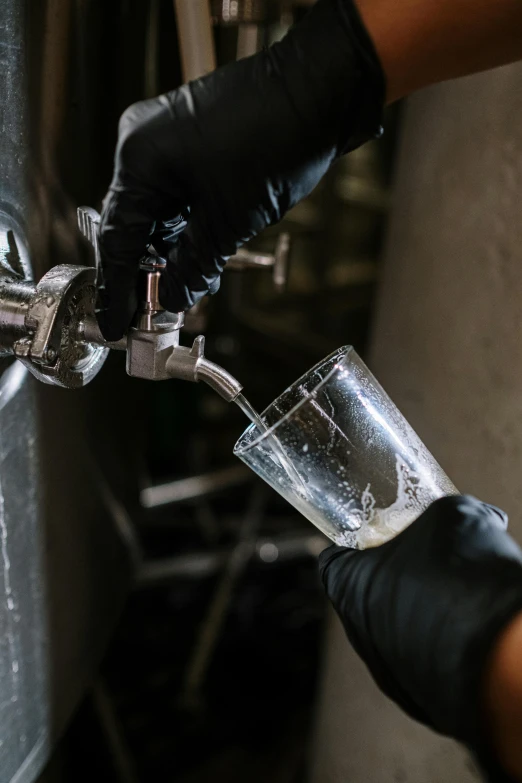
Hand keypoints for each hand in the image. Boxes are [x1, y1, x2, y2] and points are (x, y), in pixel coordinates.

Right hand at [97, 0, 383, 339]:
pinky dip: (184, 232)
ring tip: (177, 294)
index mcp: (140, 160)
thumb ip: (195, 264)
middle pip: (133, 226)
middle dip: (144, 273)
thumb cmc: (277, 136)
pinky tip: (195, 261)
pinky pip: (176, 199)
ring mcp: (166, 143)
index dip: (116, 289)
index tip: (116, 324)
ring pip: (157, 216)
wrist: (321, 91)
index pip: (118, 239)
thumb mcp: (231, 219)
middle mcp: (144, 147)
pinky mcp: (191, 146)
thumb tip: (173, 297)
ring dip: (167, 255)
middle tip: (150, 314)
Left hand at [319, 495, 521, 779]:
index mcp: (348, 584)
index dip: (353, 545)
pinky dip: (446, 646)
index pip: (333, 560)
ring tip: (464, 596)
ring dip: (426, 613)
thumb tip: (483, 517)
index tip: (374, 537)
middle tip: (435, 562)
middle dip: (400, 578)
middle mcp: (359, 634)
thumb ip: (452, 515)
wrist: (498, 651)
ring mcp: (390, 672)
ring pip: (401, 633)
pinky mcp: (423, 700)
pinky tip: (473, 629)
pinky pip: (428, 663)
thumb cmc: (459, 574)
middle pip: (370, 597)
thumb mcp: (453, 516)